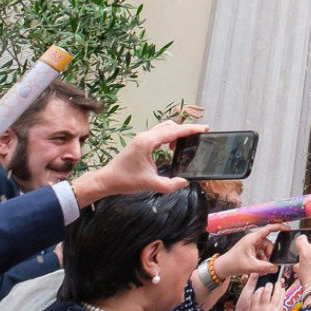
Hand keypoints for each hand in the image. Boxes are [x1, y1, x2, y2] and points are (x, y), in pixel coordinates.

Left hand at [73, 121, 199, 204]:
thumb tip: (184, 181)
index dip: (191, 129)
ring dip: (177, 133)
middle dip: (187, 129)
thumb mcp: (150, 184)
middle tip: (201, 134)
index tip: (205, 128)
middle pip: (171, 126)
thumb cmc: (125, 180)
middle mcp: (145, 136)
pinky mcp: (141, 141)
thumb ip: (169, 185)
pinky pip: (159, 133)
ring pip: (165, 128)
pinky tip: (172, 148)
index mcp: (148, 142)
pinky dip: (170, 137)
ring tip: (187, 144)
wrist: (106, 180)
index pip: (174, 132)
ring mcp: (142, 137)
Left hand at [211, 226, 277, 284]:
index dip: (279, 227)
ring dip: (266, 259)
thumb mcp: (251, 266)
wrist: (223, 267)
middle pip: (268, 244)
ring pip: (265, 250)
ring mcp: (252, 245)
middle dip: (270, 254)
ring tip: (262, 268)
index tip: (288, 229)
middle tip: (269, 263)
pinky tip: (259, 267)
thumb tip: (275, 268)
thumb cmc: (233, 263)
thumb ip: (265, 267)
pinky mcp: (251, 251)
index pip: (269, 229)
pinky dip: (262, 260)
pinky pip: (261, 254)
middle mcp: (253, 240)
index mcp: (253, 239)